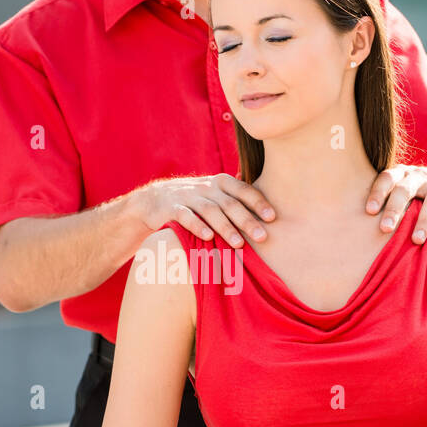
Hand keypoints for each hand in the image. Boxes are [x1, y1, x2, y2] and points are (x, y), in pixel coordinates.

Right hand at [134, 173, 275, 247]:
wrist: (154, 201)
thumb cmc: (195, 202)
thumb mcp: (215, 195)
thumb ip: (238, 200)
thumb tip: (272, 213)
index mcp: (220, 182)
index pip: (243, 190)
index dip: (258, 203)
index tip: (272, 218)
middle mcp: (206, 187)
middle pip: (229, 203)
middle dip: (247, 220)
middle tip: (262, 237)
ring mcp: (188, 196)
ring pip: (210, 211)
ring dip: (226, 228)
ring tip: (239, 244)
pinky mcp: (171, 208)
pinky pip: (185, 216)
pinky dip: (196, 226)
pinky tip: (208, 237)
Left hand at [365, 164, 426, 242]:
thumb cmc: (420, 191)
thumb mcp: (404, 190)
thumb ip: (387, 202)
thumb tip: (359, 229)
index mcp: (402, 174)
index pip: (386, 179)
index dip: (377, 193)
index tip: (369, 211)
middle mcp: (419, 176)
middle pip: (405, 189)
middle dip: (394, 209)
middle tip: (385, 229)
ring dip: (423, 220)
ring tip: (416, 240)